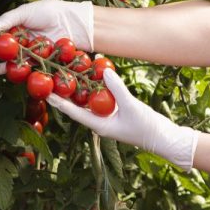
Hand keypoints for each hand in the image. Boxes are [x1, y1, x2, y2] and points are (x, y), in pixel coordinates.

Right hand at [0, 0, 93, 75]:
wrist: (73, 23)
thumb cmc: (50, 12)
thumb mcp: (26, 11)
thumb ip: (8, 20)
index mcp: (19, 23)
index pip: (1, 29)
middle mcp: (23, 38)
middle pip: (5, 46)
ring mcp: (30, 50)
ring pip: (11, 57)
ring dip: (0, 61)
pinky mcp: (38, 60)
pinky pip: (22, 65)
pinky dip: (10, 69)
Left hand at [46, 69, 198, 170]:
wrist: (163, 137)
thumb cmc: (146, 127)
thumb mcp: (131, 106)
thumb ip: (118, 89)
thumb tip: (105, 72)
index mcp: (98, 125)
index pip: (74, 112)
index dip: (59, 102)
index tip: (46, 93)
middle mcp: (100, 121)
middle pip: (79, 105)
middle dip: (68, 92)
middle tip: (56, 77)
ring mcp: (108, 117)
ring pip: (91, 101)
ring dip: (83, 88)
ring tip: (71, 73)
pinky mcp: (117, 112)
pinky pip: (103, 98)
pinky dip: (99, 87)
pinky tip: (96, 76)